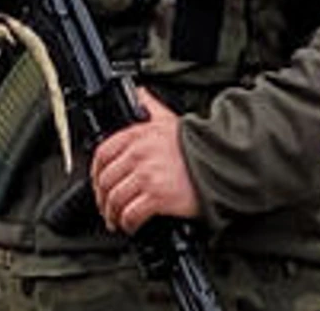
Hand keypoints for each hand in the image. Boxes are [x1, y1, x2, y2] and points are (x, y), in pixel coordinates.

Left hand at [92, 90, 200, 233]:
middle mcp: (138, 155)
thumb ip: (150, 106)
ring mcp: (146, 176)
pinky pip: (131, 214)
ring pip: (115, 198)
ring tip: (117, 220)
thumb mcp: (169, 118)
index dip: (95, 173)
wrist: (224, 163)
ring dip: (112, 214)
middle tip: (106, 207)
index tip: (98, 184)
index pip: (102, 154)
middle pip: (106, 180)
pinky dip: (128, 223)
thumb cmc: (200, 145)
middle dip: (102, 198)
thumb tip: (139, 93)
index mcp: (136, 136)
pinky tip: (130, 226)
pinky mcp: (157, 197)